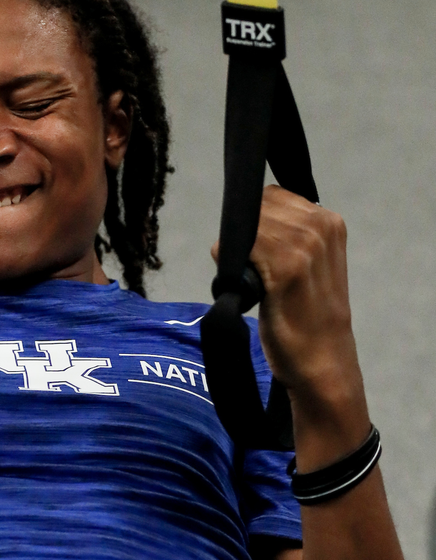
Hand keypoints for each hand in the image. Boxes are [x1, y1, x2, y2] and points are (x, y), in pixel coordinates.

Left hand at [248, 185, 356, 394]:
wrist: (323, 363)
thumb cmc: (310, 319)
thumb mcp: (313, 266)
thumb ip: (292, 237)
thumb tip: (253, 218)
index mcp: (330, 222)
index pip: (273, 197)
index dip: (256, 223)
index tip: (257, 253)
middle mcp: (320, 227)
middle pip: (258, 207)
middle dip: (246, 235)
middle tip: (250, 271)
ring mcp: (304, 246)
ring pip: (247, 226)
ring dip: (236, 252)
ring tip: (250, 283)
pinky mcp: (285, 269)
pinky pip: (239, 247)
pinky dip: (229, 263)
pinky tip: (241, 287)